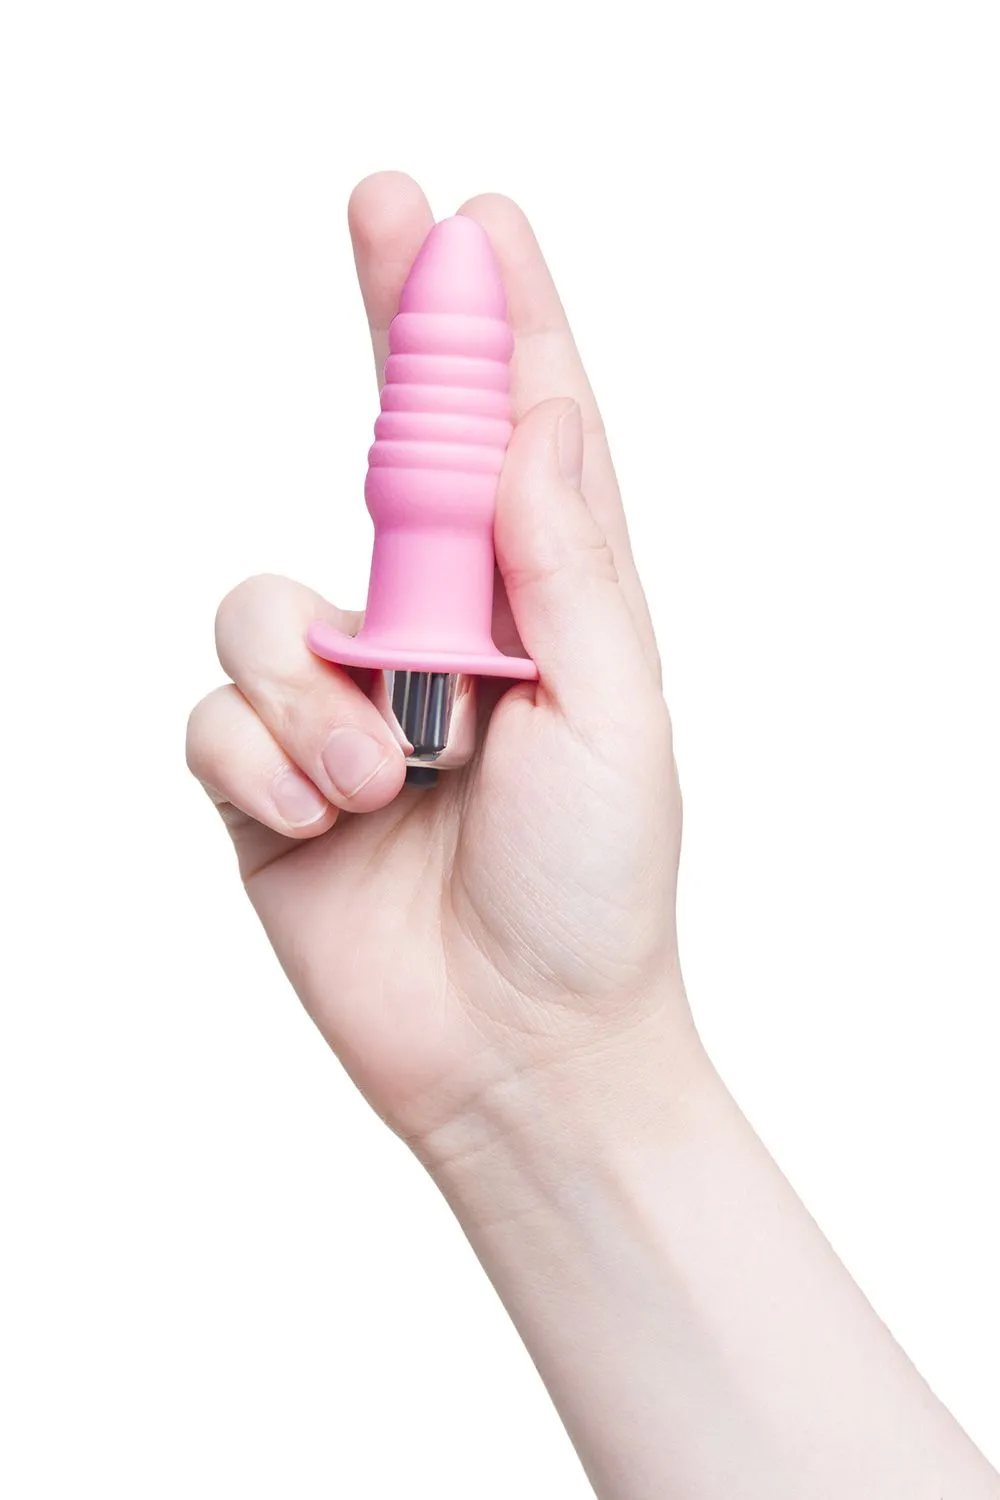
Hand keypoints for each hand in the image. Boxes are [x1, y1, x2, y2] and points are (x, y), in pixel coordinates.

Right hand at [186, 172, 692, 1146]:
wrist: (519, 1049)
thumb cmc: (594, 889)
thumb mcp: (615, 715)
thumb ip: (565, 564)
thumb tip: (542, 416)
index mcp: (536, 612)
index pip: (512, 439)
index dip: (491, 324)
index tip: (472, 220)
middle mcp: (434, 635)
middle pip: (385, 454)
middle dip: (389, 327)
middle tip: (385, 203)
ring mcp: (343, 704)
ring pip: (263, 608)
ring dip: (317, 696)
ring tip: (389, 782)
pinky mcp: (268, 778)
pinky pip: (215, 715)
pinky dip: (268, 765)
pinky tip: (330, 824)